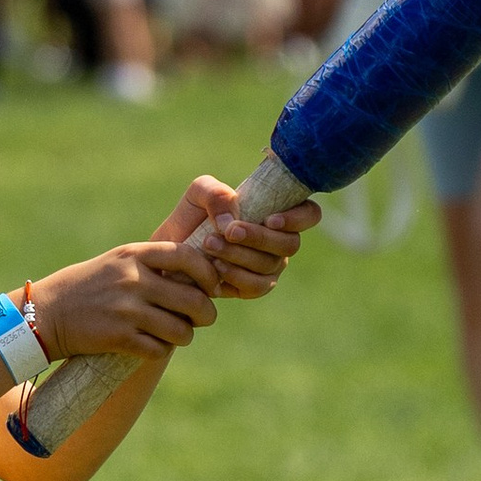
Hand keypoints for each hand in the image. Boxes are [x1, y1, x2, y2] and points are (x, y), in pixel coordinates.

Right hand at [28, 242, 225, 361]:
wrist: (46, 313)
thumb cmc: (88, 287)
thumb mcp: (118, 262)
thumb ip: (154, 265)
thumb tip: (201, 277)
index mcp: (135, 254)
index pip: (189, 257)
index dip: (209, 274)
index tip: (210, 287)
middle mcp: (133, 279)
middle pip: (194, 300)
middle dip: (206, 315)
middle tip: (201, 319)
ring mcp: (126, 309)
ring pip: (182, 330)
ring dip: (184, 336)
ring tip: (175, 334)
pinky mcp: (118, 338)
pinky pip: (159, 350)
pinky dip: (160, 351)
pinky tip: (151, 345)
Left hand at [153, 174, 323, 299]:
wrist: (171, 248)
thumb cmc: (191, 215)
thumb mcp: (199, 193)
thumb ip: (216, 194)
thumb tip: (232, 221)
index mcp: (276, 211)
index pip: (309, 214)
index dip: (298, 218)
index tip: (269, 219)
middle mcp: (279, 240)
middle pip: (290, 244)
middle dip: (259, 238)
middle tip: (228, 232)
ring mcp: (269, 266)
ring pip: (271, 266)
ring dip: (241, 256)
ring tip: (210, 246)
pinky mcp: (253, 287)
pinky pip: (257, 287)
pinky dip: (236, 277)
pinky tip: (215, 267)